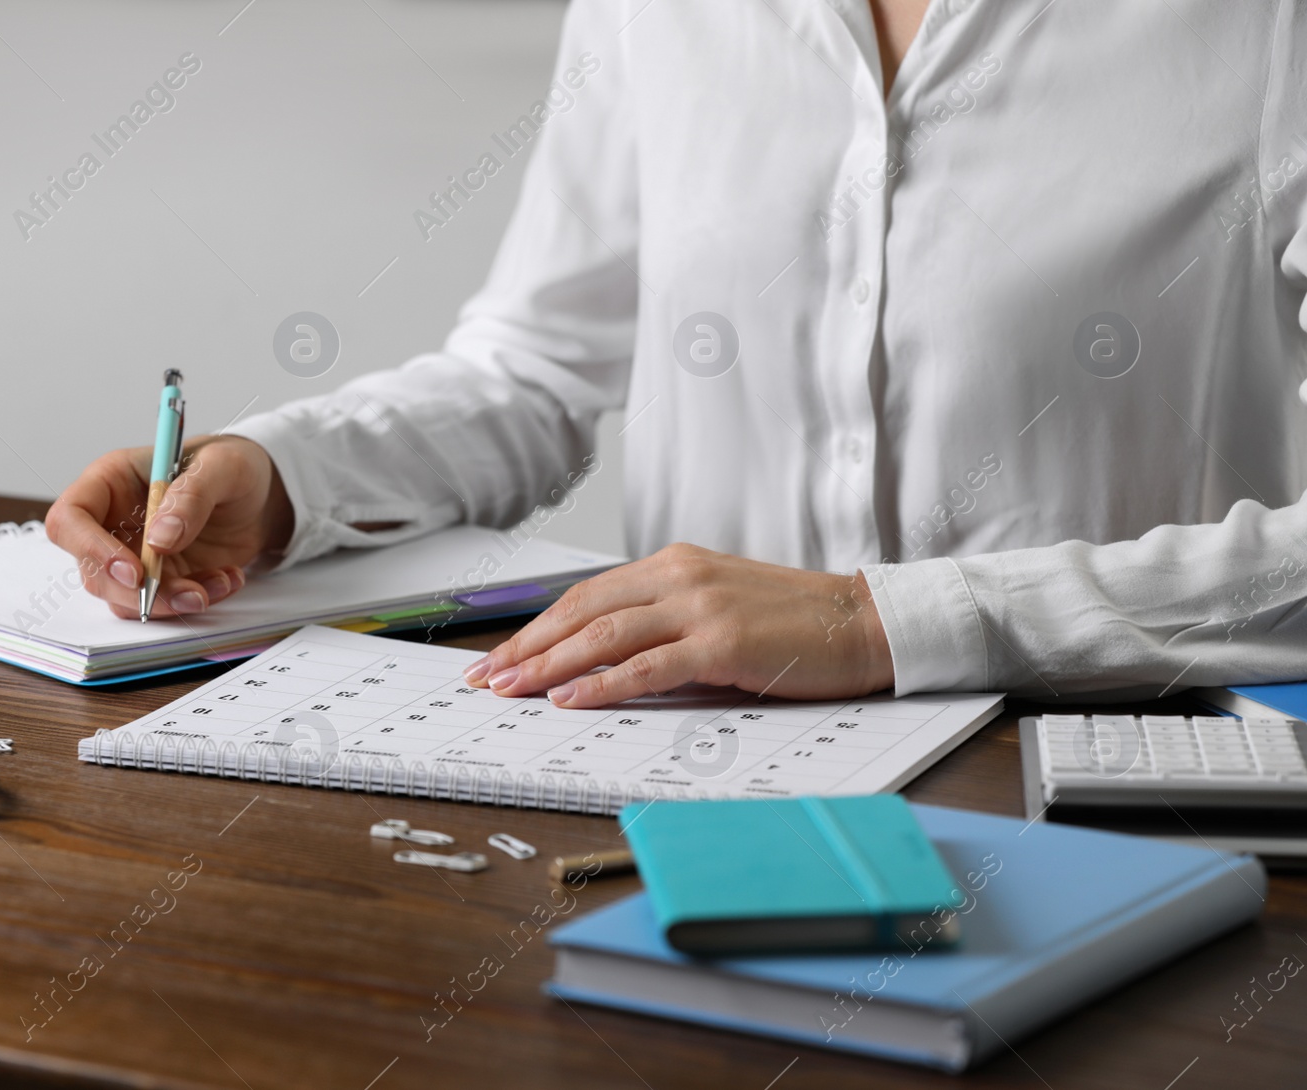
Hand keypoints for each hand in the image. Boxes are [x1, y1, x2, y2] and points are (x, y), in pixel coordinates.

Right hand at [45, 435, 293, 619]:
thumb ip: (192, 495)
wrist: (260, 494)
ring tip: (221, 581)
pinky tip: (227, 579)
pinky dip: (196, 600)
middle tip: (188, 594)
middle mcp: (113, 522)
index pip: (69, 519)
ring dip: (173, 601)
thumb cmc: (231, 465)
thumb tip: (159, 538)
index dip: (90, 549)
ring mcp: (134, 555)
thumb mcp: (223, 466)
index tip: (134, 571)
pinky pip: (162, 605)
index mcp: (111, 482)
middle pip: (93, 571)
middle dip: (138, 593)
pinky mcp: (160, 579)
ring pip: (126, 598)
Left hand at [463, 543, 893, 706]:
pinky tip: (568, 700)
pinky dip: (602, 684)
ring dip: (548, 665)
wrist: (865, 622)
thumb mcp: (717, 606)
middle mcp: (679, 576)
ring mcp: (700, 607)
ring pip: (603, 635)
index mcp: (673, 564)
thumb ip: (663, 624)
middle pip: (581, 611)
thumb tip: (603, 661)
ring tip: (510, 690)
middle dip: (526, 647)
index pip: (585, 595)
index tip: (501, 656)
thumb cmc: (794, 623)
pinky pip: (647, 666)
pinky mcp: (722, 644)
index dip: (536, 628)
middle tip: (486, 678)